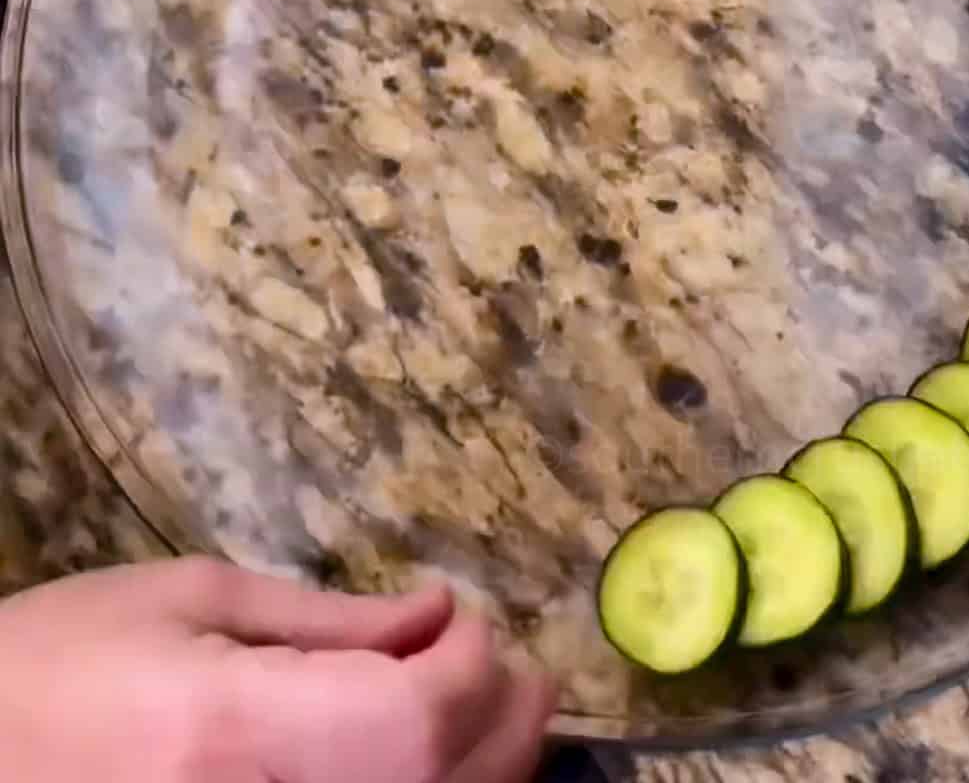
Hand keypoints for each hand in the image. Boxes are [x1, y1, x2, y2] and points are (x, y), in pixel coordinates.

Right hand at [0, 557, 556, 782]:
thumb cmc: (57, 666)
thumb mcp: (183, 603)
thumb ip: (322, 621)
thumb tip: (431, 616)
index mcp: (235, 731)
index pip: (418, 716)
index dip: (472, 659)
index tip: (461, 609)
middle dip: (507, 718)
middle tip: (510, 662)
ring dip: (484, 771)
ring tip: (483, 712)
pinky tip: (429, 766)